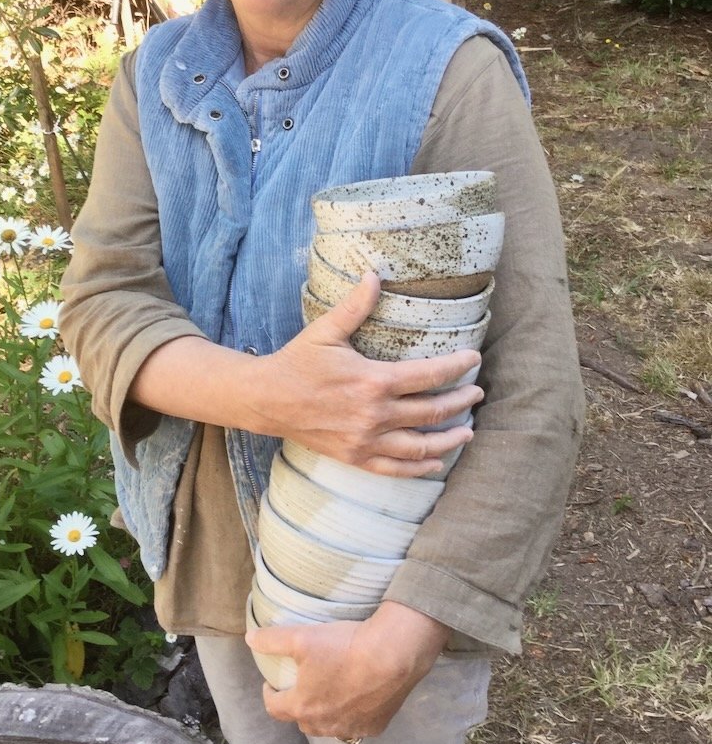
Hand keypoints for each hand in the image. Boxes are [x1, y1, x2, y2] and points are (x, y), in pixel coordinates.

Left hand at [247, 602, 449, 738]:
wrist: (393, 655)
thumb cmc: (343, 647)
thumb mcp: (301, 637)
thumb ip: (272, 640)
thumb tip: (249, 639)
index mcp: (303, 707)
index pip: (274, 708)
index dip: (270, 694)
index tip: (272, 683)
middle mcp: (324, 725)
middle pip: (302, 721)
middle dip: (297, 705)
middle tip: (302, 685)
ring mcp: (352, 729)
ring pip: (329, 727)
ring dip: (324, 713)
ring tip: (328, 691)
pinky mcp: (375, 727)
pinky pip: (357, 725)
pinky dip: (352, 714)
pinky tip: (357, 697)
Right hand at [252, 273, 483, 476]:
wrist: (266, 400)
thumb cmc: (297, 362)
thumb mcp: (326, 330)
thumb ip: (355, 306)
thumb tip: (374, 274)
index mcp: (374, 381)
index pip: (430, 375)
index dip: (457, 367)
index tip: (473, 359)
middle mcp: (375, 415)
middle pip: (433, 411)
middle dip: (462, 402)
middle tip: (477, 393)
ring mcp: (366, 440)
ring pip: (421, 445)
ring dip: (450, 439)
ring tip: (468, 431)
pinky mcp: (355, 457)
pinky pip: (395, 469)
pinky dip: (420, 467)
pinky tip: (435, 462)